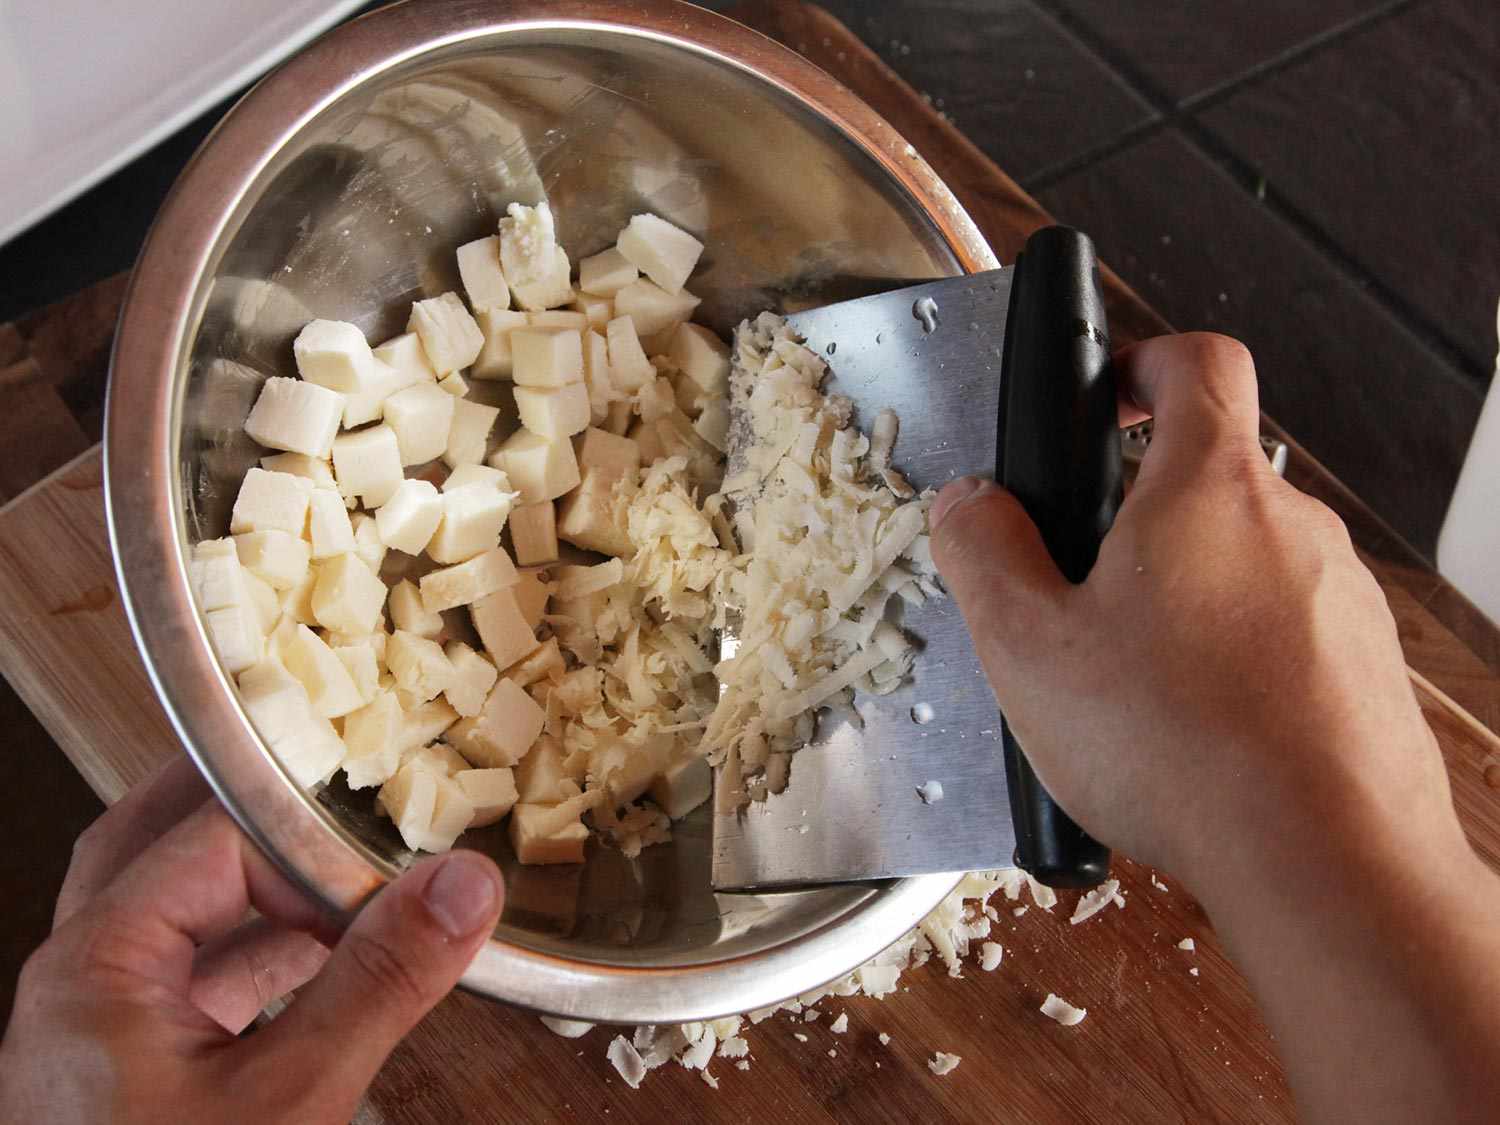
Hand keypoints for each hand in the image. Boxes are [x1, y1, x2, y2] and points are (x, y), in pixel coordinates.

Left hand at [0, 756, 502, 1123]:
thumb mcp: (289, 1101)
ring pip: (171, 915)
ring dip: (255, 885)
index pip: (211, 840)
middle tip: (321, 777)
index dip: (308, 832)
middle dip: (243, 811)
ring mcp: (97, 1031)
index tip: (391, 845)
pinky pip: (189, 979)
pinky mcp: (126, 1075)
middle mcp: (80, 983)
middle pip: (152, 846)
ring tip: (342, 869)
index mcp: (95, 967)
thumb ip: (378, 984)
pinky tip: (324, 961)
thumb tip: (462, 884)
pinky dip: (257, 953)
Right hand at [929, 332, 1452, 890]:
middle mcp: (1292, 527)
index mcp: (1208, 489)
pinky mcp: (1365, 669)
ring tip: (1133, 684)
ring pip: (1247, 564)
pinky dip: (1236, 662)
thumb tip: (968, 502)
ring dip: (1188, 599)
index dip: (1146, 360)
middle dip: (1142, 519)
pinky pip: (1286, 635)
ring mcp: (1342, 599)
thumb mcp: (1030, 646)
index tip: (1110, 395)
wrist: (1327, 864)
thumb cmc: (1181, 746)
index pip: (1197, 362)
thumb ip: (984, 554)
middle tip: (1081, 589)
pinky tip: (1192, 736)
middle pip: (1213, 477)